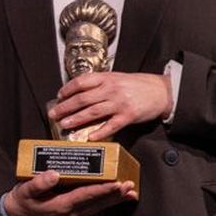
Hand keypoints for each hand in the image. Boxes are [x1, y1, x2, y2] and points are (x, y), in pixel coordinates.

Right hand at [2, 170, 136, 215]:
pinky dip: (106, 202)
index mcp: (61, 205)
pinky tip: (115, 197)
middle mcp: (71, 213)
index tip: (117, 183)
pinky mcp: (73, 215)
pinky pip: (94, 208)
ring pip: (98, 206)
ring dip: (114, 199)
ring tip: (130, 193)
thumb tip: (54, 174)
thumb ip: (39, 183)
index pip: (86, 195)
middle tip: (131, 186)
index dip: (103, 189)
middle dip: (115, 194)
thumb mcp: (25, 190)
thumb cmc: (22, 201)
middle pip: (98, 203)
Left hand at [48, 71, 171, 140]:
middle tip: (54, 114)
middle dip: (66, 107)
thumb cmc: (137, 85)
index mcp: (107, 78)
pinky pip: (111, 125)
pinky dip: (100, 131)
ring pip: (93, 111)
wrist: (161, 91)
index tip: (59, 96)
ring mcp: (119, 102)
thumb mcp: (117, 78)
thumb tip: (79, 92)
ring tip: (65, 124)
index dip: (67, 89)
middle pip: (83, 98)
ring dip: (76, 119)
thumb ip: (100, 84)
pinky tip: (90, 137)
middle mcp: (111, 89)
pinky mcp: (128, 115)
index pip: (81, 82)